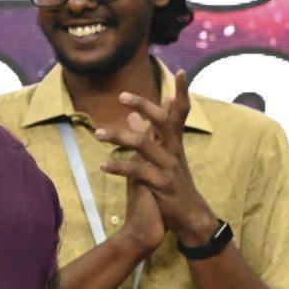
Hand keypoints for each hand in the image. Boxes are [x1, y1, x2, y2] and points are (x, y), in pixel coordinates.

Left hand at [97, 70, 217, 248]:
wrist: (190, 217)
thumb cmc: (173, 184)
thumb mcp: (163, 159)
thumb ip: (150, 136)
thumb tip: (136, 116)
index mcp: (175, 143)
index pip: (181, 112)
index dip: (182, 92)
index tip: (180, 71)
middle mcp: (174, 151)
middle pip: (162, 121)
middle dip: (144, 106)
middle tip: (122, 95)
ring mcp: (169, 167)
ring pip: (145, 146)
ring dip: (119, 138)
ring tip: (97, 134)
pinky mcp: (162, 185)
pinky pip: (138, 172)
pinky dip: (119, 167)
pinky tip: (103, 166)